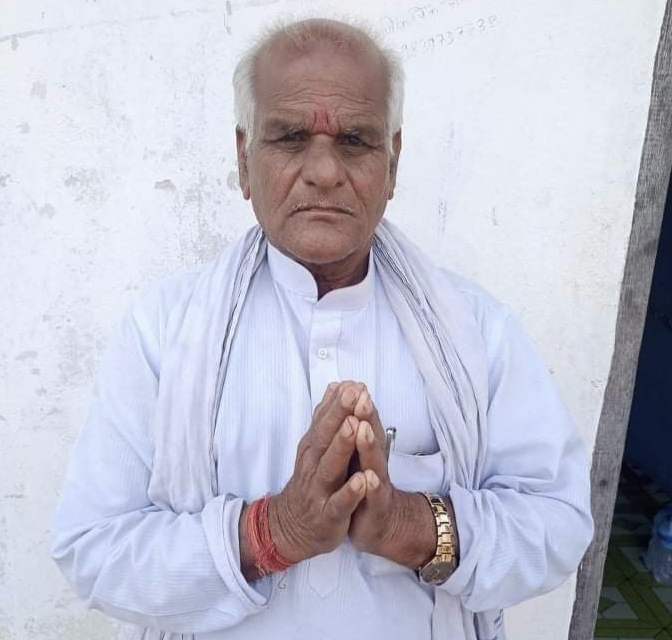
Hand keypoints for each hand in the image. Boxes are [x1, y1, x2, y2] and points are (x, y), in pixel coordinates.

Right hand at [268, 382, 367, 563]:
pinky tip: (363, 481)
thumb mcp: (315, 447)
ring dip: (343, 445)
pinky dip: (350, 492)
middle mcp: (314, 464)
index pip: (326, 420)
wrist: (292, 526)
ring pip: (331, 465)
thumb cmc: (311, 481)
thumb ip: (326, 418)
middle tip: (353, 394)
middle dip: (340, 414)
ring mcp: (320, 489)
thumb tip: (335, 386)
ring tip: (355, 425)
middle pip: (326, 436)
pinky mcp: (329, 514)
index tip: (353, 384)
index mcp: (314, 447)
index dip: (339, 402)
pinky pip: (339, 503)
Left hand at [348, 390, 435, 569]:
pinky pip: (373, 499)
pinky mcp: (375, 509)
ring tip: (362, 428)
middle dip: (365, 417)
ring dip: (368, 446)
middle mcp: (374, 463)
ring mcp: (377, 485)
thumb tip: (348, 394)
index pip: (363, 422)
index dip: (358, 404)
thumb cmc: (363, 484)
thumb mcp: (358, 453)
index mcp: (365, 449)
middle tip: (361, 397)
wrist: (379, 525)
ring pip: (373, 463)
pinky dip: (371, 488)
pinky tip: (369, 479)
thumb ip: (355, 426)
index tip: (353, 383)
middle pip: (370, 437)